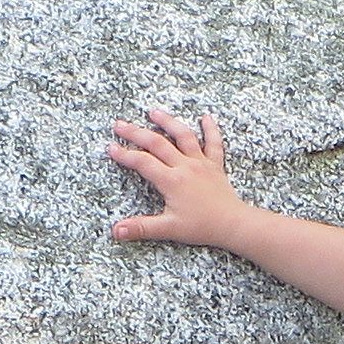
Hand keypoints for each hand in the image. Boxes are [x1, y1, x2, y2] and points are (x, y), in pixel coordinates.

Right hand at [109, 108, 249, 248]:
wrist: (232, 224)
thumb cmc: (202, 227)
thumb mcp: (168, 229)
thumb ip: (141, 228)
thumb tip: (116, 231)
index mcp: (172, 180)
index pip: (143, 162)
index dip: (125, 155)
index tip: (111, 148)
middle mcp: (185, 166)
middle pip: (157, 143)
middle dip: (136, 133)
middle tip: (120, 124)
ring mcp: (201, 163)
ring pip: (183, 136)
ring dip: (168, 122)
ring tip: (153, 112)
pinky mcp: (215, 165)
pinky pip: (214, 143)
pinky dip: (210, 129)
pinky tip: (206, 117)